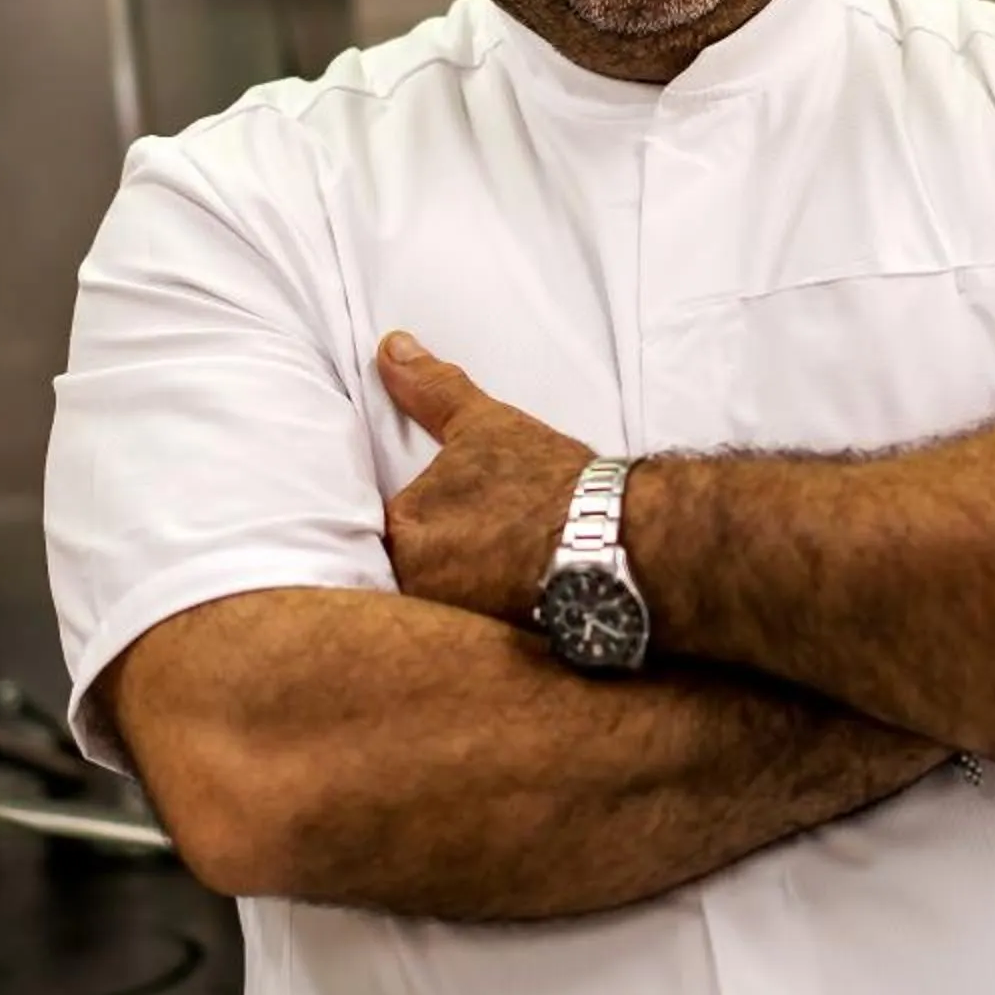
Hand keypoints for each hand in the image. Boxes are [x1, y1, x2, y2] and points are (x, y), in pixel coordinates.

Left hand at [377, 333, 592, 622]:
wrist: (619, 538)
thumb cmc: (547, 481)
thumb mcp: (484, 425)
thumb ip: (430, 391)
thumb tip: (390, 348)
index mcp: (404, 532)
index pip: (374, 526)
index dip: (408, 518)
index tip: (436, 512)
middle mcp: (418, 588)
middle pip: (403, 571)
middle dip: (429, 560)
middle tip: (464, 541)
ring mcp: (455, 623)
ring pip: (437, 603)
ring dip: (454, 588)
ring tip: (488, 567)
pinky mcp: (493, 646)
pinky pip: (471, 631)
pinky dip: (484, 614)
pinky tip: (509, 595)